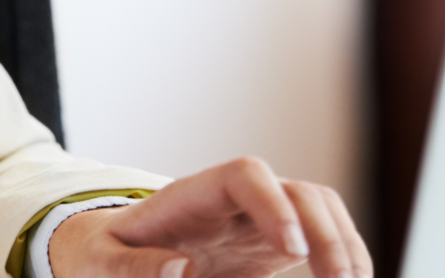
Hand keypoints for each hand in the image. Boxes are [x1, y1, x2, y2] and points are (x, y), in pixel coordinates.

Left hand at [47, 157, 371, 277]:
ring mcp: (257, 219)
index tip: (292, 252)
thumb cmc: (102, 255)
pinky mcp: (271, 244)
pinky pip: (321, 235)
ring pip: (318, 208)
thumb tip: (179, 268)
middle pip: (296, 190)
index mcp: (190, 196)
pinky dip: (344, 255)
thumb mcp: (99, 262)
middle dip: (327, 232)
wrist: (112, 253)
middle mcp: (232, 201)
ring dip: (345, 243)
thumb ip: (131, 267)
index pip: (245, 175)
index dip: (275, 205)